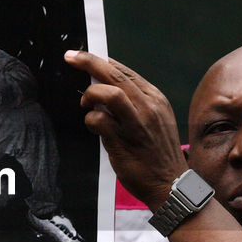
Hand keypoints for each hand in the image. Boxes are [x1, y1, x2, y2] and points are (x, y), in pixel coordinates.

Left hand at [64, 50, 186, 208]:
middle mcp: (148, 106)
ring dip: (91, 94)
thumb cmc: (156, 152)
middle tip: (70, 57)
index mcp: (155, 97)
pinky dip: (90, 119)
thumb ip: (133, 102)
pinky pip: (99, 120)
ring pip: (110, 93)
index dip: (100, 61)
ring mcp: (137, 123)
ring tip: (86, 103)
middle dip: (88, 62)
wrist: (170, 184)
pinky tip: (93, 126)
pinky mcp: (124, 140)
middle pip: (114, 75)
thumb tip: (104, 85)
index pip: (124, 71)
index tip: (82, 57)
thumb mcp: (154, 119)